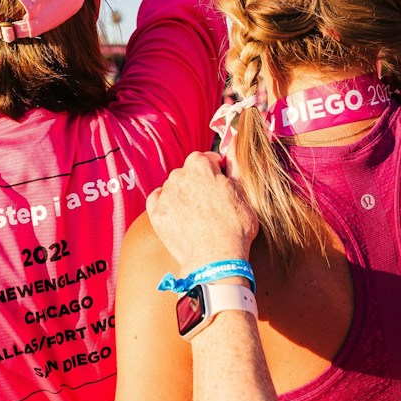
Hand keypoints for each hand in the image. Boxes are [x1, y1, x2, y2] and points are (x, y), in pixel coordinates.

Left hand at [146, 151, 260, 268]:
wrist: (215, 259)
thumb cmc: (235, 227)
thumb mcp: (243, 192)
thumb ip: (235, 164)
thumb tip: (234, 141)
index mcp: (200, 165)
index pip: (206, 158)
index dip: (216, 171)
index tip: (222, 185)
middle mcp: (178, 175)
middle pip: (188, 173)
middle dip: (198, 183)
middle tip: (212, 204)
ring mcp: (165, 195)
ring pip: (173, 187)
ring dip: (183, 195)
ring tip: (198, 215)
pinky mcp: (156, 214)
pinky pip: (157, 201)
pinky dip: (166, 204)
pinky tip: (179, 216)